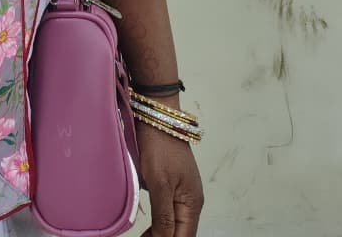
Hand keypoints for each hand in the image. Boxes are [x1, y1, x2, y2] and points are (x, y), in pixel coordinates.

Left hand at [138, 122, 203, 236]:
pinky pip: (168, 211)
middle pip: (180, 232)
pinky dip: (160, 222)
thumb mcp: (160, 182)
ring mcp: (182, 193)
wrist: (157, 117)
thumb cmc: (160, 146)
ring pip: (174, 224)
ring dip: (161, 233)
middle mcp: (191, 201)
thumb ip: (164, 214)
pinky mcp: (171, 185)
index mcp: (192, 203)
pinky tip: (149, 226)